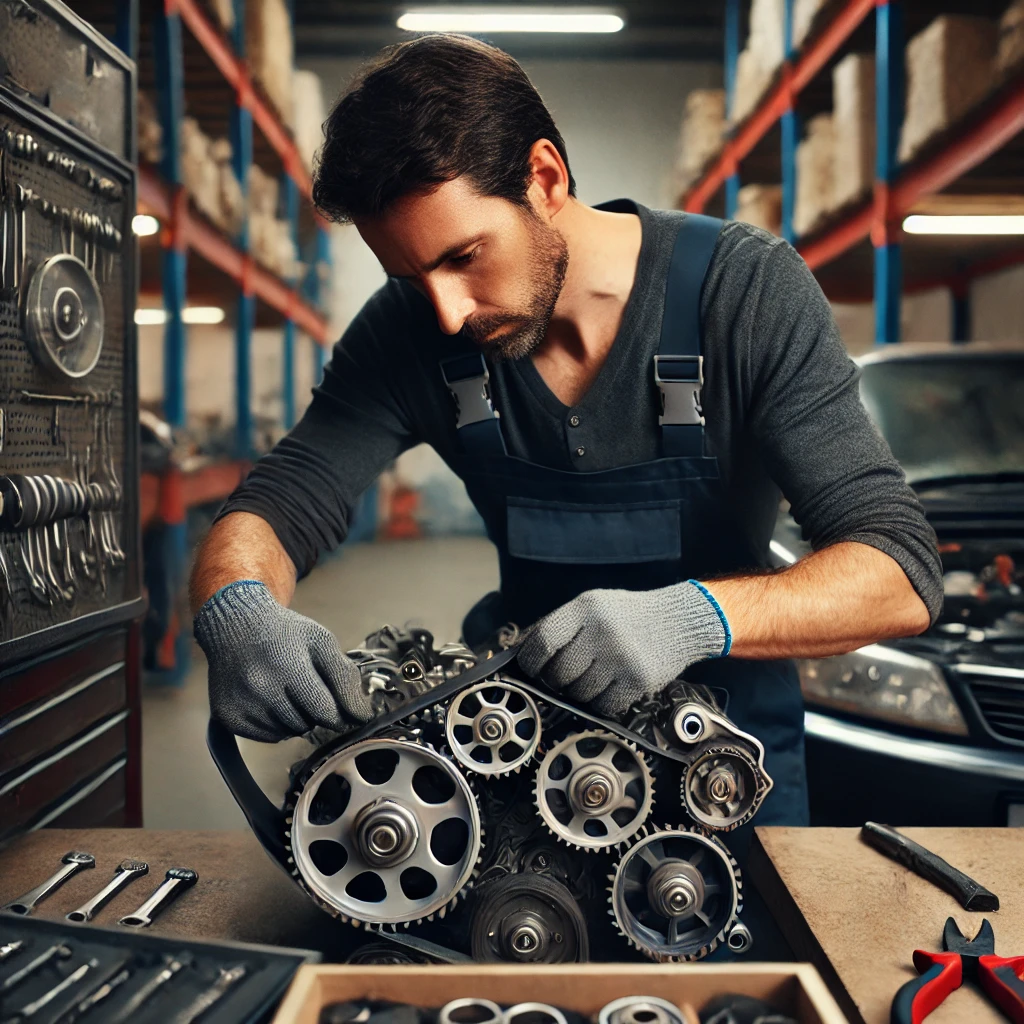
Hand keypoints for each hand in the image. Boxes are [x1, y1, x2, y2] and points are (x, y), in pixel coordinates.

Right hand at [193, 580, 373, 740]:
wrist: (235, 625)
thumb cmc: (285, 633)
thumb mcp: (322, 642)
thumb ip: (345, 677)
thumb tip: (361, 715)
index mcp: (289, 666)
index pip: (326, 712)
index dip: (340, 713)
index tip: (345, 708)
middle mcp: (261, 688)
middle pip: (308, 724)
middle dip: (317, 712)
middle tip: (308, 688)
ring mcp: (242, 705)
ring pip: (288, 733)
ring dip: (297, 719)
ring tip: (288, 691)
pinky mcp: (228, 717)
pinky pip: (268, 737)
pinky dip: (277, 724)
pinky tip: (272, 700)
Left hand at [517, 581, 729, 716]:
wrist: (679, 621)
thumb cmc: (629, 616)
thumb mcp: (595, 606)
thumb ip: (563, 626)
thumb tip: (525, 655)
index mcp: (586, 608)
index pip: (543, 641)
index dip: (531, 662)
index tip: (531, 670)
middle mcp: (602, 630)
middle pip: (559, 673)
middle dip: (557, 681)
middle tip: (565, 679)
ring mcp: (621, 656)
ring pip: (580, 693)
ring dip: (581, 693)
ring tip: (595, 678)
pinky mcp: (638, 680)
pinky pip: (604, 705)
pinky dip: (602, 703)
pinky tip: (611, 687)